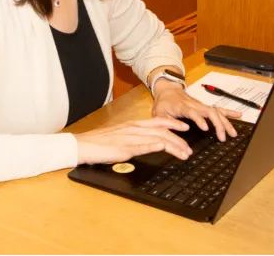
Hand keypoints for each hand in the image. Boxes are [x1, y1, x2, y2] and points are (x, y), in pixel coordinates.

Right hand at [75, 117, 192, 164]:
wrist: (83, 144)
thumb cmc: (100, 142)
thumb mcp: (121, 136)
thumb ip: (135, 137)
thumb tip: (149, 141)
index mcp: (133, 124)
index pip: (158, 121)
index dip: (173, 123)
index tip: (185, 127)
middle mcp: (134, 128)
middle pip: (162, 130)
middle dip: (178, 139)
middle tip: (190, 148)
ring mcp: (129, 137)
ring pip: (156, 137)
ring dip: (173, 145)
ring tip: (184, 153)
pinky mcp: (123, 148)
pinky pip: (141, 145)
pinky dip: (154, 145)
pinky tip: (163, 147)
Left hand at [152, 81, 241, 140]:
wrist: (167, 89)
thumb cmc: (163, 103)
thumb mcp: (159, 113)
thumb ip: (166, 122)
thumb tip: (182, 130)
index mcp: (182, 107)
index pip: (193, 112)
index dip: (200, 119)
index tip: (206, 128)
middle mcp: (194, 105)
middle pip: (209, 112)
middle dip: (218, 124)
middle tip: (223, 137)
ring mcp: (200, 105)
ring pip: (216, 111)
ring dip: (225, 122)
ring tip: (233, 133)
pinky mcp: (204, 106)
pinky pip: (217, 109)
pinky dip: (228, 112)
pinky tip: (238, 115)